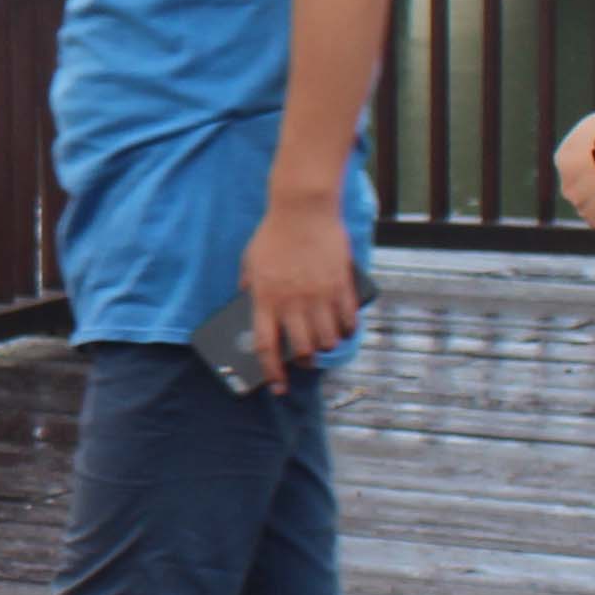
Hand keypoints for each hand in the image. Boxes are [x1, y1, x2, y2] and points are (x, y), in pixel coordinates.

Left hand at [235, 195, 356, 393]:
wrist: (303, 208)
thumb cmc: (274, 233)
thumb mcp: (250, 259)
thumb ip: (248, 284)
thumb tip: (246, 300)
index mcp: (265, 299)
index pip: (267, 347)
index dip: (272, 372)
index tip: (278, 386)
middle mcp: (292, 302)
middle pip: (302, 349)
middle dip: (305, 362)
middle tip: (306, 361)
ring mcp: (319, 295)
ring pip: (328, 338)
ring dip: (326, 346)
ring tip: (324, 342)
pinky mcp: (340, 284)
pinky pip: (348, 318)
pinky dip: (348, 329)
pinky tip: (345, 329)